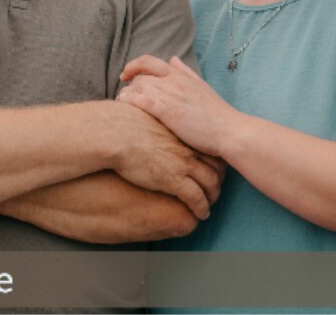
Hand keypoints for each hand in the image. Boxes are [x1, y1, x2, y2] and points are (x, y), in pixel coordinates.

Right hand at [107, 101, 223, 219]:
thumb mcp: (149, 121)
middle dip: (218, 182)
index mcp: (183, 133)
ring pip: (210, 184)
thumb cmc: (126, 125)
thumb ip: (159, 127)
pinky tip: (200, 214)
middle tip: (214, 191)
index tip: (213, 171)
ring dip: (212, 197)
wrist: (118, 133)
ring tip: (208, 206)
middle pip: (216, 167)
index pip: (210, 150)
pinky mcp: (174, 180)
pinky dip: (201, 208)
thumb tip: (154, 129)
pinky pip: (196, 198)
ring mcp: (183, 164)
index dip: (215, 163)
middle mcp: (188, 148)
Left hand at [119, 55, 234, 156]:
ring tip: (122, 103)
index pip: (150, 62)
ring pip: (139, 86)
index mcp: (181, 75)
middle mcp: (174, 81)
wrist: (230, 130)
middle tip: (124, 95)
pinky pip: (143, 100)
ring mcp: (172, 95)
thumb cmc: (217, 113)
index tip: (126, 75)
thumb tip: (173, 59)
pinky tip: (124, 105)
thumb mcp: (201, 86)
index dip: (134, 66)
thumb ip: (186, 72)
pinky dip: (130, 100)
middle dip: (129, 84)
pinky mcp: (169, 111)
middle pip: (141, 75)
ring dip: (127, 93)